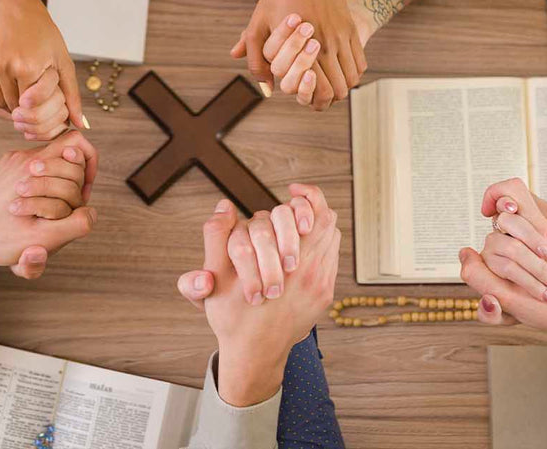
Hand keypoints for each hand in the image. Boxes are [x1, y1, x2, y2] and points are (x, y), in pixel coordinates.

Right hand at [0, 39, 78, 140]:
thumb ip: (71, 94)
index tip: (42, 98)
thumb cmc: (42, 34)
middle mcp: (5, 65)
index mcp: (29, 67)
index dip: (38, 107)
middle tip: (31, 89)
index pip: (32, 108)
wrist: (12, 7)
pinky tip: (6, 77)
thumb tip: (80, 124)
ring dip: (9, 99)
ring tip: (20, 81)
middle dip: (24, 106)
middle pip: (14, 107)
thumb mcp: (62, 61)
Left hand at [0, 130, 97, 279]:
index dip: (88, 166)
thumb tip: (91, 212)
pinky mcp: (4, 170)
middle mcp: (22, 159)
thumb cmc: (0, 240)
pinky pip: (34, 170)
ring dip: (57, 187)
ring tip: (50, 211)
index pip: (75, 144)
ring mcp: (11, 162)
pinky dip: (41, 188)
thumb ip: (75, 224)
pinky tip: (34, 210)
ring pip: (49, 163)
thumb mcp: (43, 239)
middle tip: (70, 206)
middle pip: (65, 154)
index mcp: (33, 168)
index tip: (82, 195)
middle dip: (74, 181)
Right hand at [187, 185, 339, 406]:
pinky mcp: (325, 295)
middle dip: (309, 210)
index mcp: (288, 263)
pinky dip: (319, 247)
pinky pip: (331, 258)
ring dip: (314, 229)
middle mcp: (312, 272)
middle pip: (327, 223)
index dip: (307, 197)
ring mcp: (322, 284)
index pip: (315, 214)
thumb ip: (217, 237)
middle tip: (289, 210)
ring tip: (294, 229)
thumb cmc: (233, 317)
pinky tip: (298, 252)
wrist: (254, 354)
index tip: (291, 192)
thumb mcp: (215, 276)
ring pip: (331, 239)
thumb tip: (224, 206)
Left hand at [232, 0, 365, 107]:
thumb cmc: (275, 0)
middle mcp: (327, 45)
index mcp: (304, 49)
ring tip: (331, 86)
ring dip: (343, 86)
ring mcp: (342, 36)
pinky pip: (360, 62)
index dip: (318, 103)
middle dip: (330, 99)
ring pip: (352, 78)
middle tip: (321, 98)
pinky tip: (340, 71)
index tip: (312, 103)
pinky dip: (353, 73)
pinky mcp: (350, 28)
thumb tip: (265, 88)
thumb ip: (255, 60)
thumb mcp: (257, 28)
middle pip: (340, 89)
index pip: (322, 90)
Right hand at [459, 178, 546, 372]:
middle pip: (521, 198)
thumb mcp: (506, 299)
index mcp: (540, 234)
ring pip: (537, 209)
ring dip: (525, 227)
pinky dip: (542, 233)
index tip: (487, 215)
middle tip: (505, 239)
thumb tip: (465, 252)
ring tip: (527, 254)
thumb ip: (477, 275)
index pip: (511, 191)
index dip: (493, 197)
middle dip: (507, 219)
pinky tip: (545, 258)